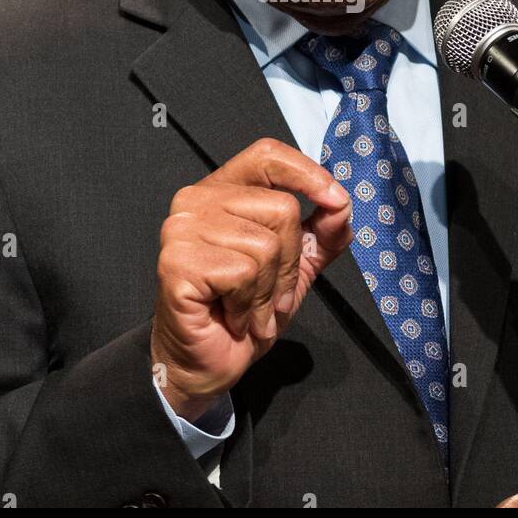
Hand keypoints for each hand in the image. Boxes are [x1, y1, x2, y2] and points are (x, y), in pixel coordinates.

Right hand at [150, 138, 353, 421]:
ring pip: (265, 245)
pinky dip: (248, 305)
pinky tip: (232, 317)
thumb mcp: (296, 266)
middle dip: (289, 264)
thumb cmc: (243, 311)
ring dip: (268, 292)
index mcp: (223, 191)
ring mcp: (181, 229)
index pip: (267, 155)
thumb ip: (323, 232)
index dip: (307, 173)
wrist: (207, 362)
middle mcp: (196, 200)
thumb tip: (341, 205)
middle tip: (268, 295)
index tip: (334, 202)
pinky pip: (243, 272)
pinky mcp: (176, 262)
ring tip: (248, 309)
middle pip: (280, 208)